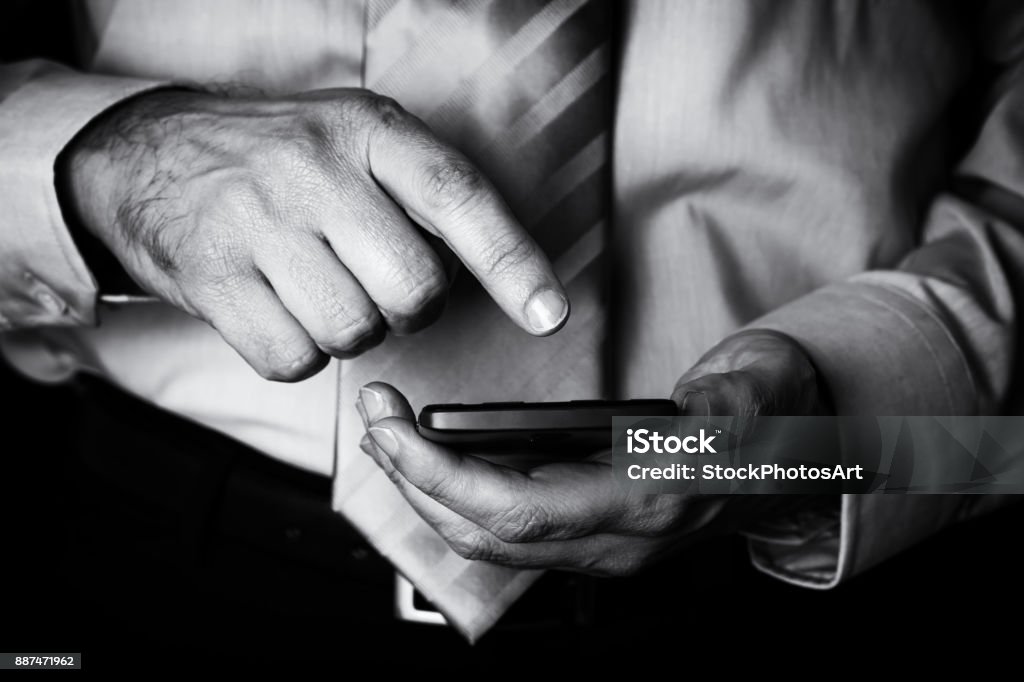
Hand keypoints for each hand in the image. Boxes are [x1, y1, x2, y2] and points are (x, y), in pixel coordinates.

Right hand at [59, 89, 567, 379]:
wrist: (149, 160)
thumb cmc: (279, 160)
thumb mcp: (354, 139)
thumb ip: (422, 192)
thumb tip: (501, 272)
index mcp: (366, 131)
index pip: (457, 198)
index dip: (512, 262)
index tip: (548, 314)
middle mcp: (313, 169)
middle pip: (413, 289)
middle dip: (408, 307)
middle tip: (374, 281)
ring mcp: (256, 222)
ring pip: (354, 332)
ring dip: (347, 328)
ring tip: (315, 285)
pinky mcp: (211, 277)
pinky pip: (293, 360)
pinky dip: (296, 352)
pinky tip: (278, 308)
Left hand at [356, 329, 824, 574]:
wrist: (793, 457)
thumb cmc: (773, 412)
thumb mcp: (765, 389)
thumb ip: (733, 406)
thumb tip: (698, 419)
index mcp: (653, 501)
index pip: (521, 509)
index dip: (445, 476)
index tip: (394, 426)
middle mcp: (621, 540)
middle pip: (488, 533)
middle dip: (416, 481)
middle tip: (375, 417)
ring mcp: (606, 548)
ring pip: (491, 541)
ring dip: (428, 494)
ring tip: (388, 437)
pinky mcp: (594, 538)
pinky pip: (508, 534)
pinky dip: (457, 499)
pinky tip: (434, 462)